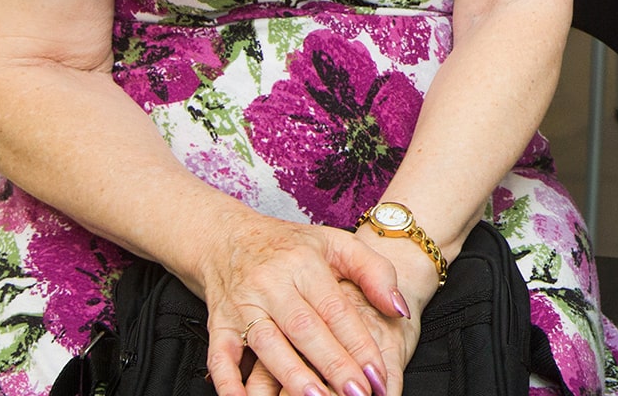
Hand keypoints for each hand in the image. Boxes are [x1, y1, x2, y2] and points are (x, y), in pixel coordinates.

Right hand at [200, 213, 407, 395]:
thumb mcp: (337, 243)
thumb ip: (374, 271)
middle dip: (332, 366)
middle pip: (304, 330)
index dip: (358, 343)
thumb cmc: (290, 247)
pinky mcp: (217, 324)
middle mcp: (271, 284)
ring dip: (292, 377)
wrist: (228, 238)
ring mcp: (242, 305)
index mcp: (304, 264)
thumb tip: (399, 309)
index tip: (378, 373)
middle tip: (357, 394)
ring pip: (267, 345)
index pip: (336, 309)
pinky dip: (230, 382)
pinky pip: (220, 357)